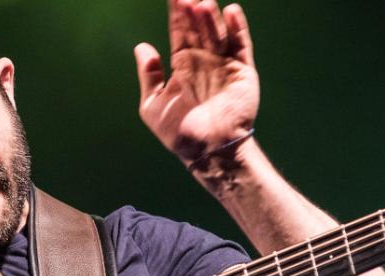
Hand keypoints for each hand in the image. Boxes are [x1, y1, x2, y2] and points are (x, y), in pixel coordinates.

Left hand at [134, 0, 258, 166]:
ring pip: (217, 34)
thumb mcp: (153, 105)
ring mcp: (224, 65)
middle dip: (192, 10)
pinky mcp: (243, 72)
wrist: (208, 151)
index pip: (179, 33)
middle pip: (198, 29)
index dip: (176, 14)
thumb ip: (149, 76)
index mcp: (183, 66)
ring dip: (211, 18)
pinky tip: (231, 10)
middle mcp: (204, 62)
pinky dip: (237, 28)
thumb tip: (142, 47)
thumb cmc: (179, 133)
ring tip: (202, 2)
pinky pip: (241, 45)